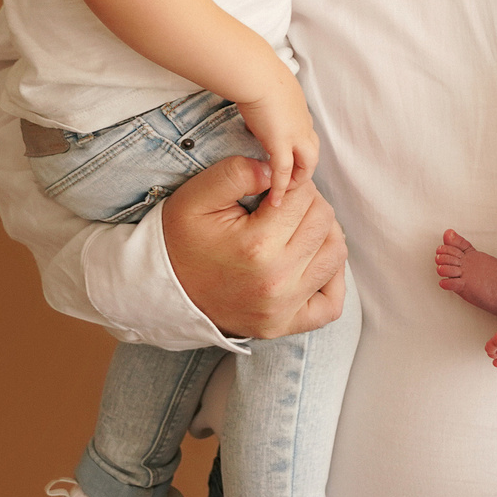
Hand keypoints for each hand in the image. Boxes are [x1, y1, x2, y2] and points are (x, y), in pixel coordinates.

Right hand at [160, 155, 346, 338]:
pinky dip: (331, 279)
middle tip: (284, 206)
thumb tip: (278, 170)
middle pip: (325, 223)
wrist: (160, 290)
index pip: (305, 196)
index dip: (293, 184)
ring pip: (335, 255)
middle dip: (309, 204)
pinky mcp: (283, 326)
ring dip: (323, 234)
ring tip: (296, 229)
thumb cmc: (180, 239)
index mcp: (257, 246)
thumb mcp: (197, 196)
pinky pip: (330, 305)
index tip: (275, 189)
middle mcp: (276, 281)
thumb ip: (237, 172)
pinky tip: (310, 261)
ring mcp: (282, 309)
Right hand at [235, 73, 319, 202]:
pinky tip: (274, 200)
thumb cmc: (256, 71)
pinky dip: (281, 188)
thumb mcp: (265, 84)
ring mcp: (295, 134)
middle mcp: (303, 123)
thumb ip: (265, 96)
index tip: (284, 154)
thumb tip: (254, 99)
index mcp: (299, 108)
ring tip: (285, 194)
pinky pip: (283, 172)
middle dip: (304, 169)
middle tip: (291, 181)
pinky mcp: (281, 143)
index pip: (305, 132)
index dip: (298, 146)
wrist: (256, 73)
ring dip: (297, 180)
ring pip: (306, 165)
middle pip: (312, 152)